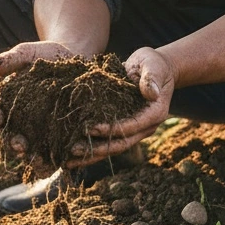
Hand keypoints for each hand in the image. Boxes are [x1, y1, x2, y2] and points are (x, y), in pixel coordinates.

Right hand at [0, 41, 73, 156]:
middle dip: (13, 143)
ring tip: (37, 159)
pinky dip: (59, 158)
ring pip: (32, 151)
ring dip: (33, 157)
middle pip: (11, 139)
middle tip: (18, 144)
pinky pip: (58, 153)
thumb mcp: (27, 54)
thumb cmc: (44, 57)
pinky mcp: (61, 137)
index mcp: (7, 105)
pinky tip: (63, 160)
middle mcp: (20, 124)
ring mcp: (40, 133)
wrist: (75, 59)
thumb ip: (10, 60)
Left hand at [65, 46, 176, 167]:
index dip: (111, 129)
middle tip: (73, 151)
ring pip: (113, 147)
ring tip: (68, 160)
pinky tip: (73, 152)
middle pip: (121, 143)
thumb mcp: (153, 64)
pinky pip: (108, 140)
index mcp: (155, 113)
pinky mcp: (125, 126)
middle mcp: (146, 126)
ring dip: (91, 154)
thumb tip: (151, 93)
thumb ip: (151, 77)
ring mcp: (135, 129)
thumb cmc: (154, 63)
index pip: (132, 125)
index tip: (90, 128)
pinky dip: (92, 146)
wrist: (156, 68)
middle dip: (97, 149)